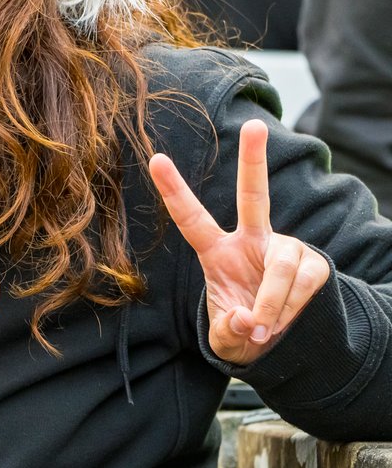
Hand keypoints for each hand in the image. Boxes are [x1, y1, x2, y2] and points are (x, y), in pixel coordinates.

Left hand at [148, 118, 329, 365]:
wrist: (279, 342)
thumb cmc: (242, 329)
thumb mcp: (226, 338)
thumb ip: (228, 332)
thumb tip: (245, 320)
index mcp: (216, 251)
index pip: (191, 218)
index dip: (174, 190)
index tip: (155, 158)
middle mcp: (251, 240)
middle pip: (253, 195)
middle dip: (254, 160)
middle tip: (255, 125)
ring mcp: (284, 248)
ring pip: (280, 267)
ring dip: (272, 304)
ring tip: (263, 328)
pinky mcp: (313, 263)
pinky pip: (303, 283)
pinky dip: (291, 309)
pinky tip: (284, 320)